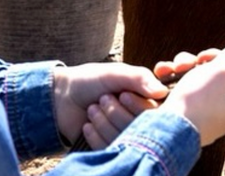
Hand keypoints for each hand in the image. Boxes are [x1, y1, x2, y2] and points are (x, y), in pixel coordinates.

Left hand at [53, 62, 169, 148]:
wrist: (62, 96)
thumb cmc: (90, 80)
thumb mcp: (114, 73)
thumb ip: (138, 78)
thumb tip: (162, 92)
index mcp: (146, 102)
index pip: (155, 114)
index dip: (137, 106)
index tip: (122, 95)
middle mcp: (140, 123)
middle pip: (139, 129)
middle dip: (115, 112)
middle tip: (102, 99)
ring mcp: (126, 139)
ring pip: (124, 141)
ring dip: (103, 122)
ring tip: (92, 109)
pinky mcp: (112, 152)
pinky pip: (110, 151)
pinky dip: (96, 136)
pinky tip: (87, 125)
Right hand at [158, 44, 224, 145]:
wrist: (170, 127)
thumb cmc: (200, 102)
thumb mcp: (221, 73)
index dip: (218, 59)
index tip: (205, 57)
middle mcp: (223, 109)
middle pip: (212, 73)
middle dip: (195, 63)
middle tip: (188, 64)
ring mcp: (203, 111)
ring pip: (194, 78)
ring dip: (180, 68)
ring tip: (171, 69)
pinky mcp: (185, 112)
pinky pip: (181, 88)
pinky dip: (172, 78)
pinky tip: (163, 73)